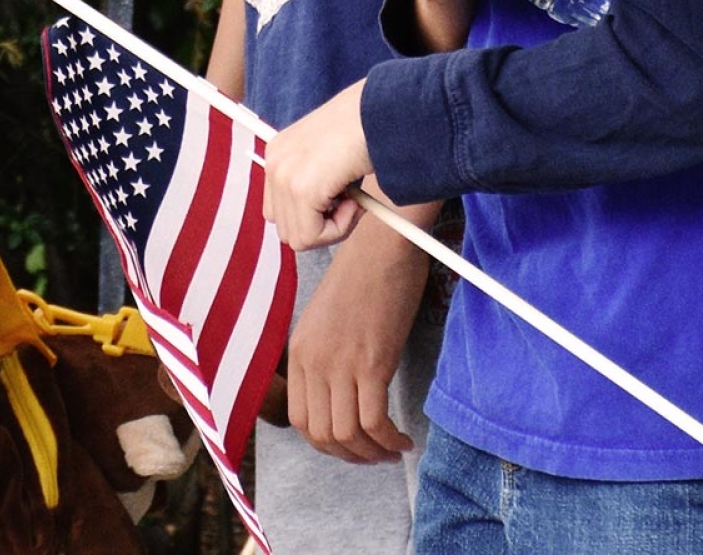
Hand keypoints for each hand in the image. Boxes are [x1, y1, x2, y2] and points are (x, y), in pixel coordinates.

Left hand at [262, 82, 374, 252]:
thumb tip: (318, 218)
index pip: (279, 209)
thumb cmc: (365, 129)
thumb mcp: (328, 154)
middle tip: (350, 202)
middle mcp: (274, 163)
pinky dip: (340, 227)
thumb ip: (315, 181)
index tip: (339, 201)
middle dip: (320, 225)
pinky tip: (355, 200)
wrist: (381, 113)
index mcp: (278, 152)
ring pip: (300, 237)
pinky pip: (314, 236)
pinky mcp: (302, 190)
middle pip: (286, 227)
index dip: (312, 215)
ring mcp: (285, 177)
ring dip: (332, 226)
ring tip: (353, 197)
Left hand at [282, 214, 423, 464]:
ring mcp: (340, 364)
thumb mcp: (328, 319)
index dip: (326, 443)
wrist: (383, 246)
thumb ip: (327, 355)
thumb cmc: (364, 276)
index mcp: (299, 351)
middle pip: (321, 434)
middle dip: (350, 455)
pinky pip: (374, 422)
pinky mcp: (371, 364)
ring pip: (347, 435)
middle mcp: (313, 362)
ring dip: (372, 452)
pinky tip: (404, 439)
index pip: (300, 420)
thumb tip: (342, 393)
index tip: (350, 444)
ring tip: (392, 450)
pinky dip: (390, 440)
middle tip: (374, 455)